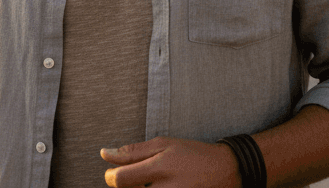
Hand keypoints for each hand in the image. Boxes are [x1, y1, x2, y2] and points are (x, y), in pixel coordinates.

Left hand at [101, 137, 239, 187]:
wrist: (225, 172)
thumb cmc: (192, 155)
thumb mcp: (163, 144)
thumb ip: (132, 151)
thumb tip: (104, 154)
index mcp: (160, 169)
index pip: (120, 180)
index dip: (111, 177)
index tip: (114, 173)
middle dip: (126, 187)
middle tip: (137, 179)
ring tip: (150, 183)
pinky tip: (160, 187)